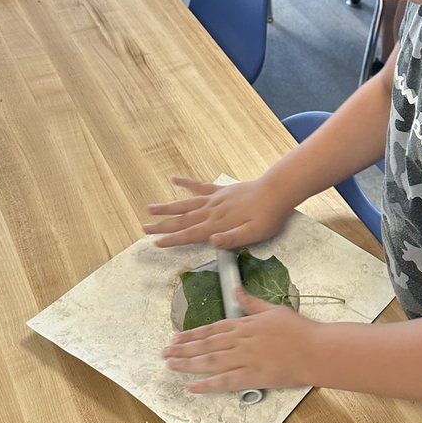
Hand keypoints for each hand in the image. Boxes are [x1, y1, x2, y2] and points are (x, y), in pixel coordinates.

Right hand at [144, 176, 292, 248]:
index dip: (172, 240)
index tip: (156, 243)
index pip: (190, 234)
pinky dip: (186, 183)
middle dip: (163, 226)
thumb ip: (232, 239)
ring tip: (150, 208)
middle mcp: (212, 211)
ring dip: (168, 207)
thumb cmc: (268, 216)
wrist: (277, 191)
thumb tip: (212, 242)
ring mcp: (215, 199)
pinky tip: (174, 179)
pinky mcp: (221, 190)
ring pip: (186, 204)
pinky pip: (200, 186)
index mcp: (218, 224)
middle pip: (183, 219)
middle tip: (144, 229)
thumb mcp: (254, 233)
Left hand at [163, 289, 320, 392]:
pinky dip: (207, 385)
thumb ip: (252, 302)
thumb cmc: (299, 330)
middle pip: (206, 345)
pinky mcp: (253, 376)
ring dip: (188, 364)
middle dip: (183, 349)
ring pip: (210, 362)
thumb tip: (236, 289)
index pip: (212, 329)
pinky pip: (225, 382)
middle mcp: (241, 341)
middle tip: (165, 353)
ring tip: (171, 366)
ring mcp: (245, 359)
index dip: (192, 334)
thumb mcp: (273, 309)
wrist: (316, 350)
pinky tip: (192, 387)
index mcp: (245, 324)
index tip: (176, 338)